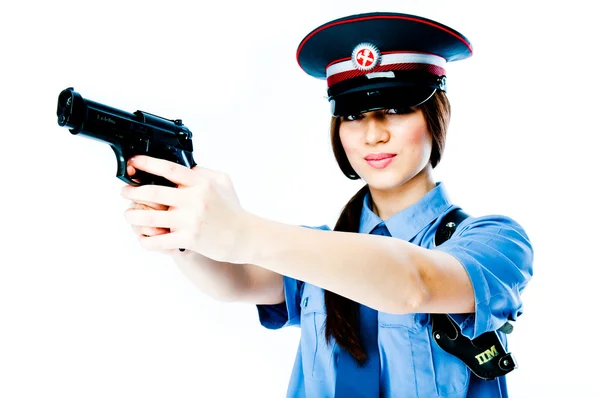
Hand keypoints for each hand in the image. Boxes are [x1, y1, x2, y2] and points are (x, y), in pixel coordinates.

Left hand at [121, 155, 252, 262]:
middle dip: (133, 192)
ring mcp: (190, 221)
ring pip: (150, 218)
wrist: (245, 237)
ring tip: (129, 214)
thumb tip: (185, 166)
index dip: (147, 164)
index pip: (169, 169)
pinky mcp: (188, 240)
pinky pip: (158, 241)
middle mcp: (194, 201)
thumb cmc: (232, 210)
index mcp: (201, 184)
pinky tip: (143, 238)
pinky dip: (146, 240)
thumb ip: (203, 172)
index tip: (134, 162)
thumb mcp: (223, 183)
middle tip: (125, 191)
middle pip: (153, 193)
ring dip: (133, 216)